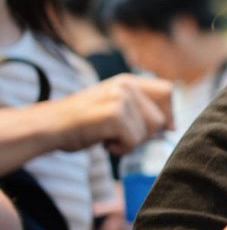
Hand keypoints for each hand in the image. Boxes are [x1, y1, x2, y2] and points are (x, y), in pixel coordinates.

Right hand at [54, 74, 174, 154]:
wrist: (50, 127)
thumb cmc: (84, 123)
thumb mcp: (115, 107)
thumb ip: (141, 110)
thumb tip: (174, 126)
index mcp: (129, 81)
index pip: (168, 91)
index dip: (170, 113)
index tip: (165, 128)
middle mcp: (126, 85)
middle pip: (160, 118)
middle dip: (145, 134)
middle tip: (120, 134)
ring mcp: (120, 98)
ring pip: (148, 132)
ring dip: (131, 142)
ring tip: (108, 136)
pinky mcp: (113, 115)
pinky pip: (133, 141)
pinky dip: (121, 148)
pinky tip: (104, 142)